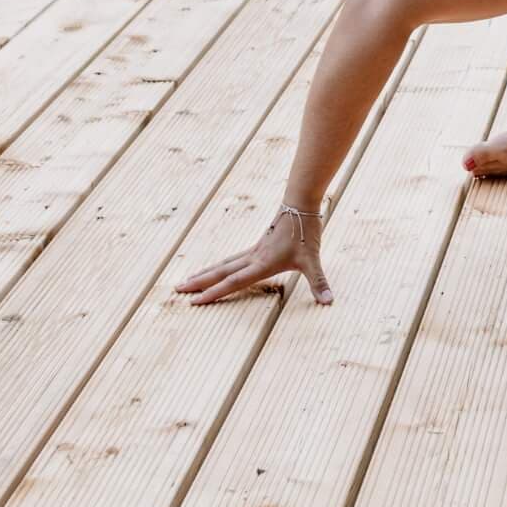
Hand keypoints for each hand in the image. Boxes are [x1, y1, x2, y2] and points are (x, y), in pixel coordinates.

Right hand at [175, 203, 333, 305]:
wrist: (301, 205)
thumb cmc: (306, 233)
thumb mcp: (313, 260)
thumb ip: (319, 282)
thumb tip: (329, 301)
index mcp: (262, 264)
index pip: (234, 281)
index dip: (214, 292)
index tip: (195, 301)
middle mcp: (252, 258)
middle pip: (220, 272)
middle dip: (198, 283)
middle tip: (176, 290)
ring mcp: (252, 251)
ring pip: (222, 264)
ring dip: (203, 274)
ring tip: (185, 281)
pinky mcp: (255, 247)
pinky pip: (230, 260)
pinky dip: (217, 267)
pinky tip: (211, 271)